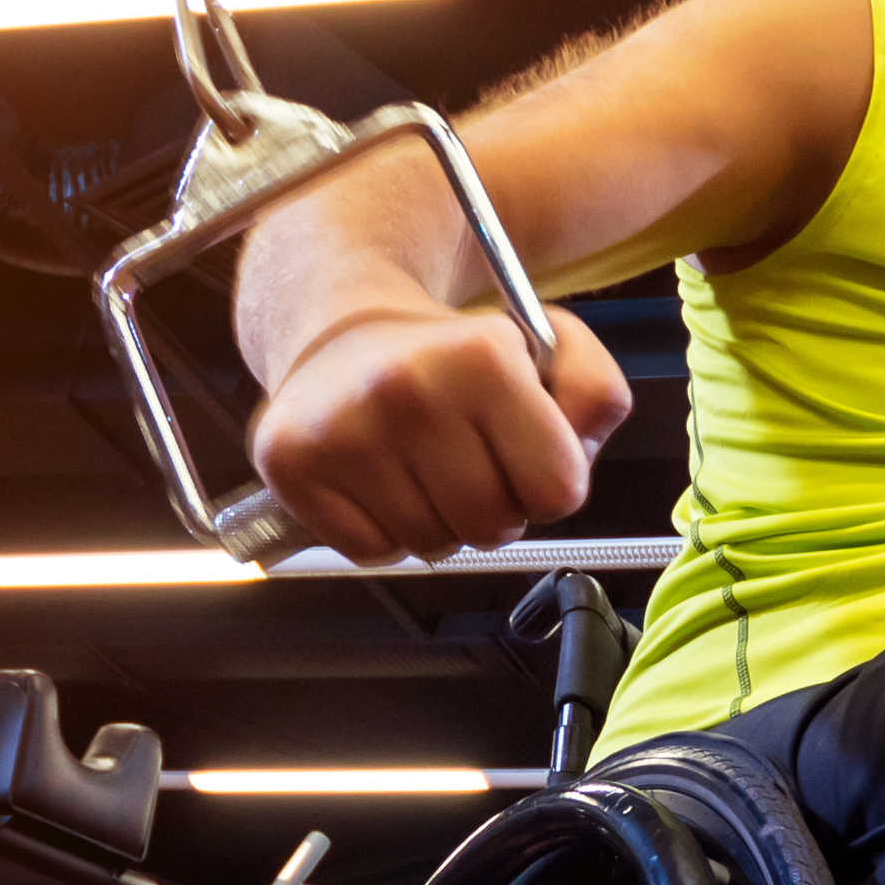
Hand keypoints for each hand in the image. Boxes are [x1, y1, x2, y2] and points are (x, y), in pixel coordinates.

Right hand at [245, 303, 632, 563]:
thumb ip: (594, 394)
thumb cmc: (453, 357)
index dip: (550, 483)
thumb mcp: (545, 348)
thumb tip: (577, 453)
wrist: (343, 332)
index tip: (524, 453)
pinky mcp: (290, 462)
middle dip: (496, 507)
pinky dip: (385, 531)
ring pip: (434, 546)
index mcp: (481, 357)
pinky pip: (373, 552)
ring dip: (440, 521)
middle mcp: (406, 389)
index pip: (557, 491)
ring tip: (422, 467)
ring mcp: (342, 430)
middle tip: (470, 461)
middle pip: (495, 527)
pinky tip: (380, 480)